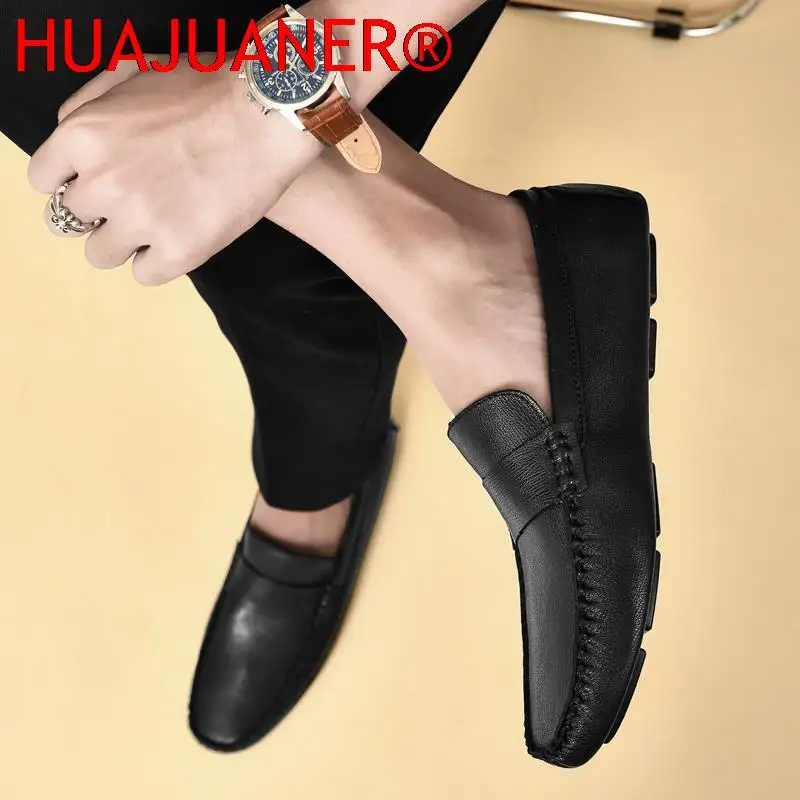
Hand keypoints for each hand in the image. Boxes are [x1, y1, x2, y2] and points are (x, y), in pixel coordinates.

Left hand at [28, 55, 323, 285]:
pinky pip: (145, 275)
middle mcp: (103, 183)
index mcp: (82, 136)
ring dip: (124, 241)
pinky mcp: (179, 252)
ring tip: (156, 224)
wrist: (265, 119)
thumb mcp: (133, 74)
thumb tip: (71, 139)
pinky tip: (181, 237)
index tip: (96, 182)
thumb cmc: (206, 89)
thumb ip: (89, 105)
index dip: (72, 182)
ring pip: (100, 255)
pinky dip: (160, 261)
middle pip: (73, 220)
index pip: (44, 181)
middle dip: (101, 209)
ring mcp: (141, 221)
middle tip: (137, 199)